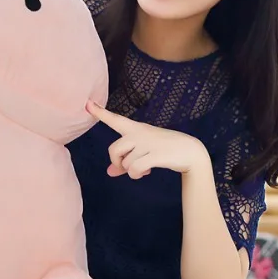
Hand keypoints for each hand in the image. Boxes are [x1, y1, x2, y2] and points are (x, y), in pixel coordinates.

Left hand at [86, 101, 209, 178]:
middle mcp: (139, 133)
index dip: (99, 113)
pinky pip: (134, 169)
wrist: (190, 151)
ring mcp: (147, 143)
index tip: (86, 103)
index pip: (115, 119)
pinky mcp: (155, 154)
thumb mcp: (143, 151)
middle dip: (118, 162)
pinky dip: (136, 175)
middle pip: (113, 150)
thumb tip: (109, 173)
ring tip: (143, 169)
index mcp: (136, 129)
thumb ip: (124, 161)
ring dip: (131, 171)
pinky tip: (146, 172)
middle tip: (128, 167)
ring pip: (125, 163)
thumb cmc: (164, 149)